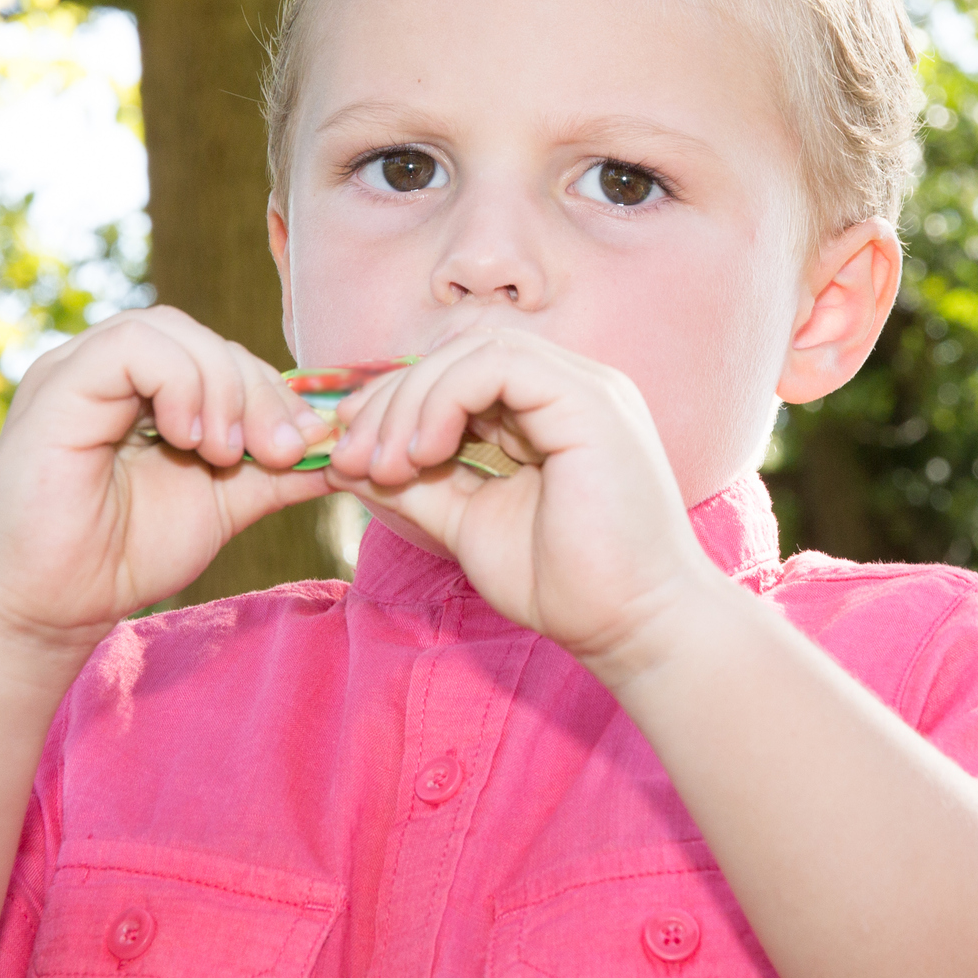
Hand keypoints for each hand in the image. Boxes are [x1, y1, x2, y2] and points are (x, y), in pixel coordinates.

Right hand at [0, 307, 334, 654]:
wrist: (52, 611)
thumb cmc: (125, 556)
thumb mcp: (224, 503)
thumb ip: (279, 471)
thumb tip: (348, 448)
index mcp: (143, 387)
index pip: (221, 353)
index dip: (272, 391)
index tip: (304, 448)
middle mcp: (106, 367)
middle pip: (202, 336)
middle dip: (258, 391)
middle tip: (283, 450)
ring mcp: (76, 370)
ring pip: (171, 330)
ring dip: (222, 386)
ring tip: (229, 454)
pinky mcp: (56, 387)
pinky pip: (131, 348)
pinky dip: (180, 384)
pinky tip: (193, 440)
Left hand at [324, 329, 724, 684]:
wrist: (632, 626)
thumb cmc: (563, 584)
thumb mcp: (464, 522)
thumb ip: (413, 484)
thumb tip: (344, 461)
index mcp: (545, 411)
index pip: (455, 373)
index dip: (394, 401)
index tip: (347, 450)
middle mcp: (568, 387)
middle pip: (456, 354)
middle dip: (390, 401)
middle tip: (349, 458)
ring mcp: (584, 387)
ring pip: (473, 350)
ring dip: (411, 401)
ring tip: (385, 466)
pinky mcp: (589, 400)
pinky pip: (497, 365)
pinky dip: (445, 399)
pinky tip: (424, 452)